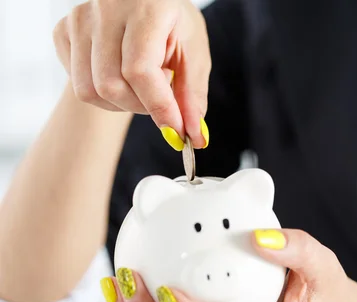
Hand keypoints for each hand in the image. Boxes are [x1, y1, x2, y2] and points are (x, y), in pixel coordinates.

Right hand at [52, 0, 209, 148]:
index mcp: (147, 8)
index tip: (175, 130)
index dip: (158, 106)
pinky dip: (104, 94)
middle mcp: (107, 9)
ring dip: (122, 103)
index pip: (140, 70)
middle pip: (110, 85)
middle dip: (140, 107)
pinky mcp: (63, 31)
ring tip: (142, 86)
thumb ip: (193, 95)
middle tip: (160, 99)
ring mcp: (80, 19)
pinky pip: (77, 84)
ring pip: (89, 90)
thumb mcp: (194, 53)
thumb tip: (194, 135)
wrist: (145, 4)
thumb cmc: (173, 25)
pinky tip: (122, 76)